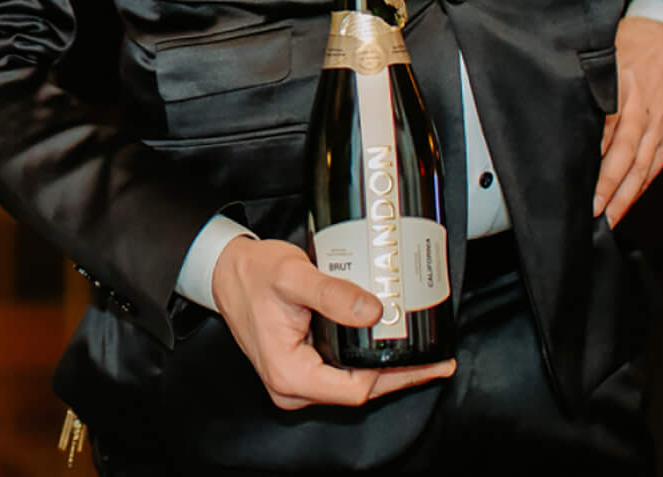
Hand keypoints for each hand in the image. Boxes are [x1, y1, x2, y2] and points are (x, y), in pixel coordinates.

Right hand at [210, 236, 455, 410]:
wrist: (226, 272)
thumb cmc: (253, 274)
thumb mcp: (293, 277)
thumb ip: (332, 294)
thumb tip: (374, 312)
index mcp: (289, 373)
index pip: (356, 388)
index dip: (395, 374)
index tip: (426, 360)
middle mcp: (291, 386)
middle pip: (358, 391)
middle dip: (399, 375)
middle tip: (436, 360)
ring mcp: (294, 382)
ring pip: (351, 385)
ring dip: (384, 369)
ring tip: (419, 353)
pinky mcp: (299, 371)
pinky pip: (340, 374)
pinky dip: (365, 362)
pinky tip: (385, 348)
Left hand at [594, 16, 662, 224]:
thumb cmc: (635, 42)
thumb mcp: (605, 58)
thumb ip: (589, 88)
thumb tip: (566, 117)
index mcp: (625, 94)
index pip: (606, 137)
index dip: (595, 165)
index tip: (580, 186)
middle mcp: (645, 113)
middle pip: (626, 158)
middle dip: (611, 190)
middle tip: (594, 214)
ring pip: (644, 167)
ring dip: (627, 196)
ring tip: (610, 220)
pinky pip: (657, 163)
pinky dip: (644, 184)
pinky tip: (631, 199)